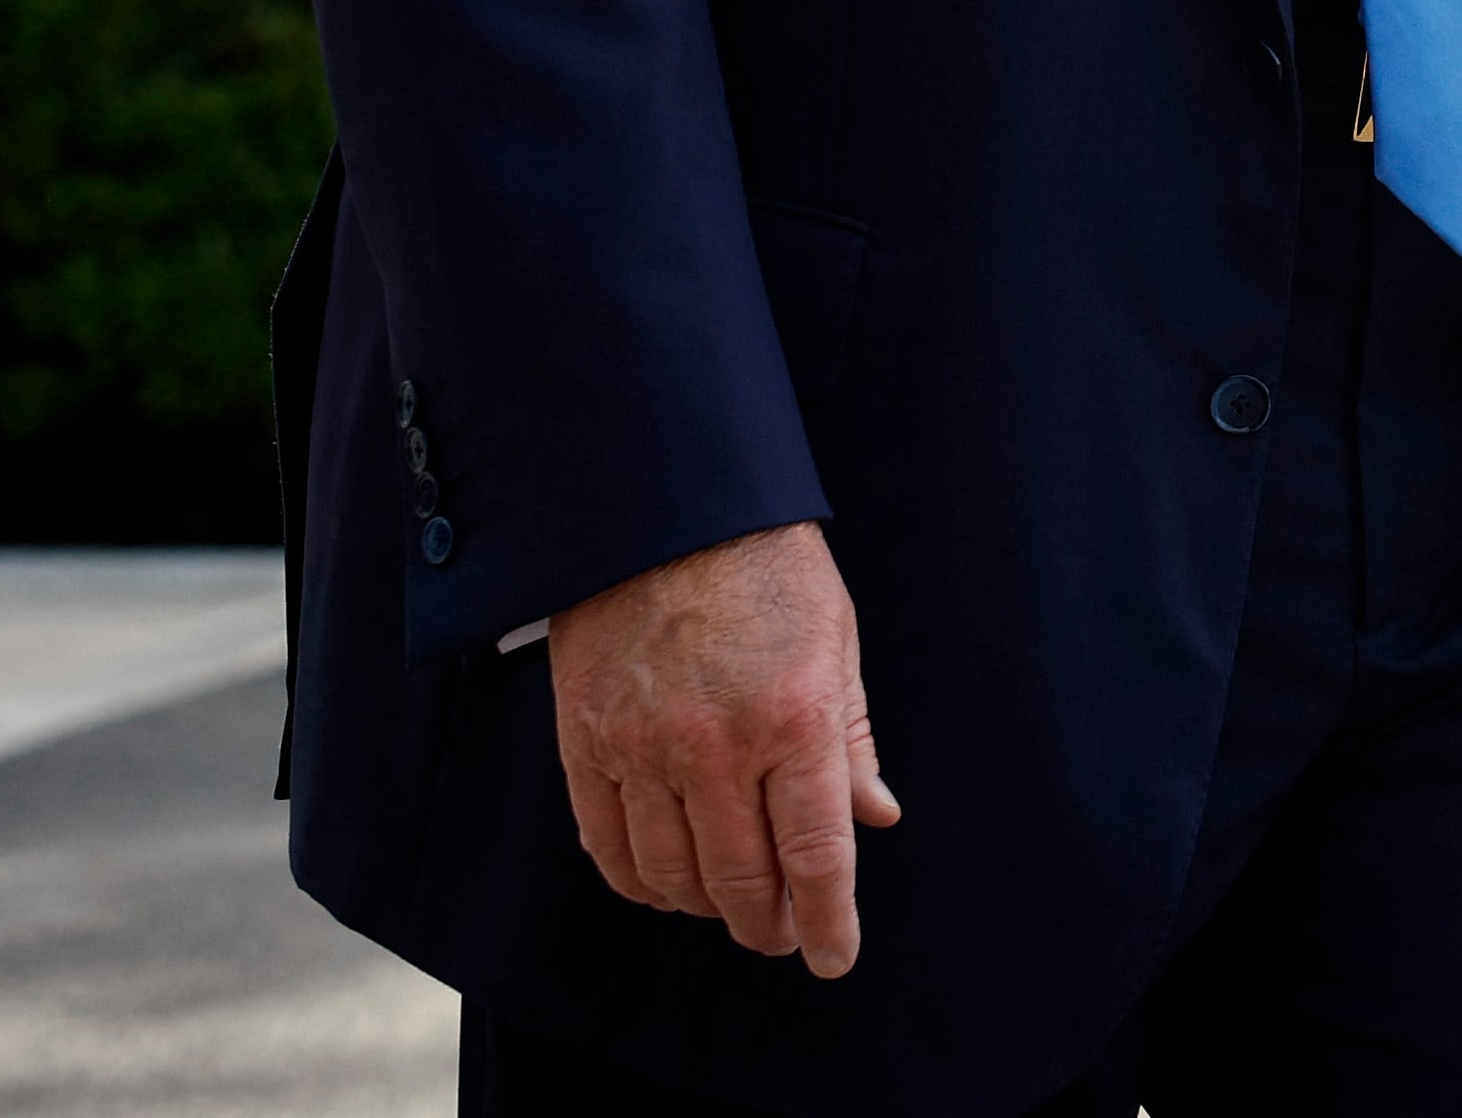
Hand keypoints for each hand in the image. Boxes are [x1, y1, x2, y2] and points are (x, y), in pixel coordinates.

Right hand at [549, 521, 900, 974]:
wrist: (663, 503)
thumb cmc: (764, 567)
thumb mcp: (834, 641)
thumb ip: (851, 739)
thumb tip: (875, 819)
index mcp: (793, 718)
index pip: (815, 856)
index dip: (828, 920)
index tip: (835, 958)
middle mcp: (717, 745)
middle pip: (743, 882)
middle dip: (769, 925)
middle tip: (784, 935)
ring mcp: (643, 747)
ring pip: (673, 878)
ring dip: (707, 909)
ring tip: (731, 906)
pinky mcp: (586, 742)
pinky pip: (608, 847)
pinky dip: (639, 883)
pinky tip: (666, 883)